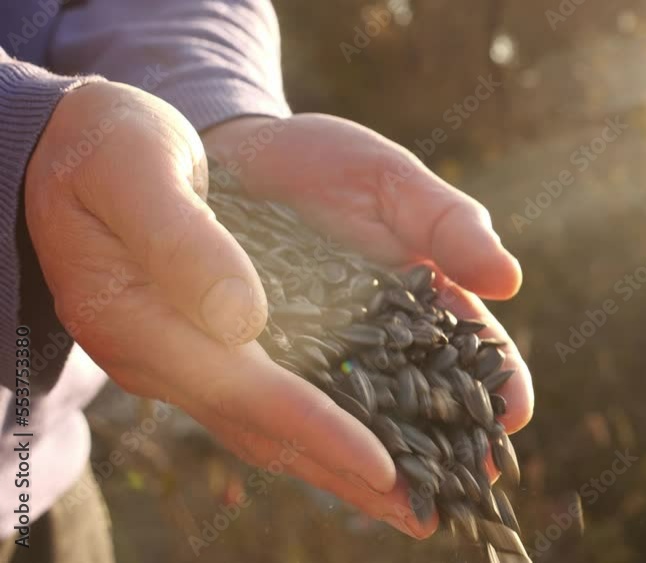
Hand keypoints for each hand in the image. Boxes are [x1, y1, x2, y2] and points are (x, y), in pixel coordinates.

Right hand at [25, 83, 423, 536]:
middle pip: (266, 431)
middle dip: (347, 473)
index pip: (244, 389)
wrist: (81, 145)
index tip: (384, 466)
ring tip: (411, 498)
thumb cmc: (109, 143)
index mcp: (139, 318)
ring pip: (271, 427)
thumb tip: (242, 319)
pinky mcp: (207, 347)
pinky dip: (322, 427)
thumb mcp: (135, 168)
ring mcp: (184, 359)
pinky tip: (372, 437)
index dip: (317, 429)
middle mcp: (164, 358)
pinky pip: (270, 400)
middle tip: (426, 513)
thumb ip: (181, 241)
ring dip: (342, 465)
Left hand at [202, 114, 534, 510]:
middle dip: (448, 447)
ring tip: (408, 508)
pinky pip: (289, 412)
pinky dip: (313, 444)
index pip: (472, 349)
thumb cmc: (324, 164)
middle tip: (468, 489)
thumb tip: (508, 279)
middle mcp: (378, 341)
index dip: (497, 382)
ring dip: (386, 465)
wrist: (235, 158)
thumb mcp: (393, 181)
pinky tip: (329, 473)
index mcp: (423, 297)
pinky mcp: (265, 369)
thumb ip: (449, 224)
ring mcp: (322, 361)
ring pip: (362, 422)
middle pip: (423, 403)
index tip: (514, 412)